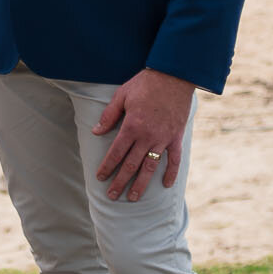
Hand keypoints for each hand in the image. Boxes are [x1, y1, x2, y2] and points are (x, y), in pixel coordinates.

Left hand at [92, 69, 193, 201]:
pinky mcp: (176, 137)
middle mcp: (147, 136)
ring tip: (134, 197)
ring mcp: (163, 138)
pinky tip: (165, 185)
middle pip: (131, 164)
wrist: (174, 76)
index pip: (116, 152)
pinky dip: (170, 173)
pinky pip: (173, 159)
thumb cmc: (145, 84)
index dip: (107, 166)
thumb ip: (109, 115)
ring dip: (141, 183)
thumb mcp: (122, 95)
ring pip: (150, 166)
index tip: (100, 177)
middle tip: (112, 196)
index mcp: (132, 126)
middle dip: (120, 181)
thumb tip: (96, 132)